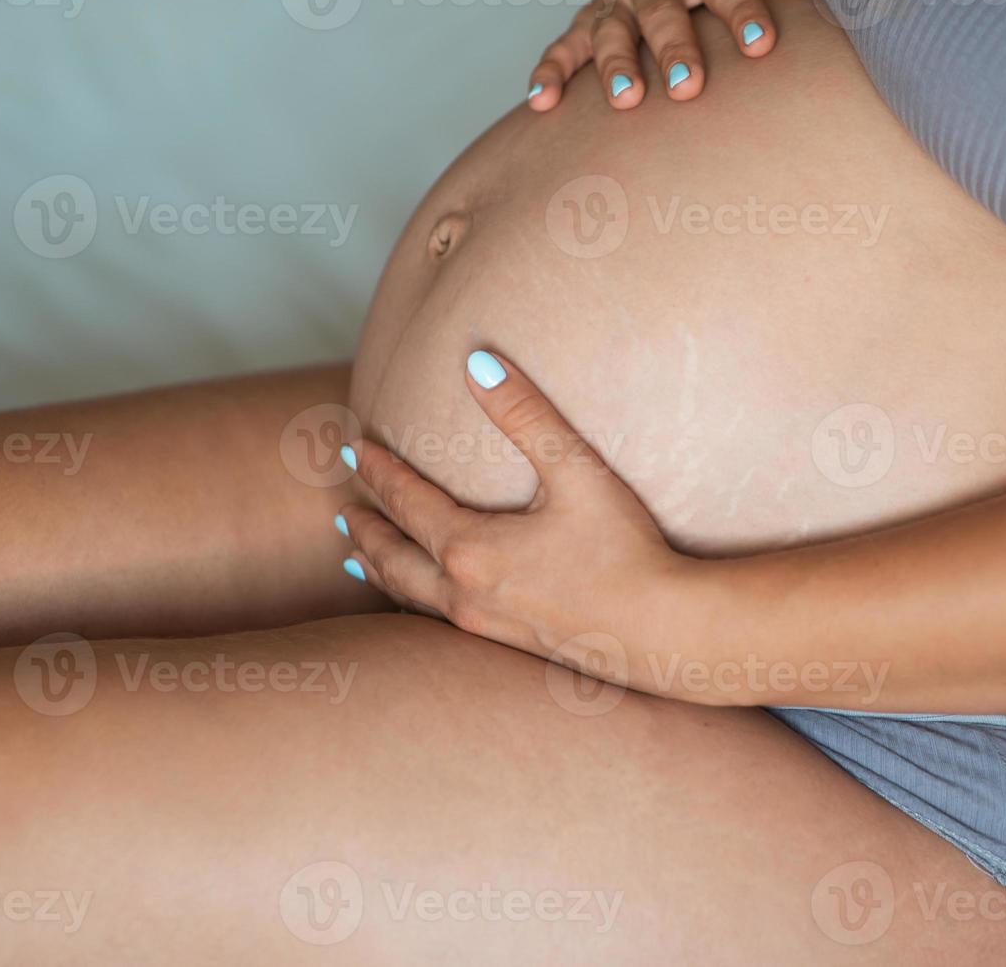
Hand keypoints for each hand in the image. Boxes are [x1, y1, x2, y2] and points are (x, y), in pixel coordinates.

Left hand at [336, 350, 698, 683]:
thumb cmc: (626, 551)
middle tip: (343, 507)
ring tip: (356, 558)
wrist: (663, 632)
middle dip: (366, 528)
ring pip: (411, 595)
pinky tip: (425, 602)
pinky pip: (439, 620)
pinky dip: (412, 603)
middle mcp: (465, 592)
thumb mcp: (577, 472)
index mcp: (471, 549)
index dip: (380, 470)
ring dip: (380, 571)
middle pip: (394, 556)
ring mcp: (484, 625)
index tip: (356, 446)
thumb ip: (526, 415)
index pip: (408, 501)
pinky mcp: (508, 645)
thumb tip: (478, 361)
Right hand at [525, 0, 803, 110]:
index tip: (761, 42)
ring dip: (615, 64)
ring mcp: (616, 4)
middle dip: (674, 47)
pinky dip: (551, 71)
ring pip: (611, 31)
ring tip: (626, 99)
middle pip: (661, 10)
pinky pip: (565, 47)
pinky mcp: (587, 25)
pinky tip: (542, 101)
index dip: (741, 9)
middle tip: (688, 85)